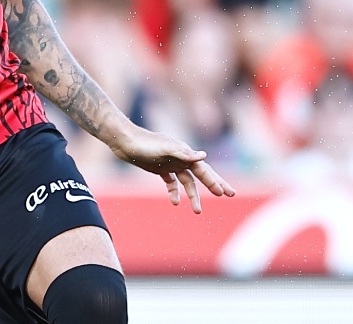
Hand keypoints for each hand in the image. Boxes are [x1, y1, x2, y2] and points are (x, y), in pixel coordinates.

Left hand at [109, 126, 235, 213]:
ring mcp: (170, 163)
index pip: (204, 169)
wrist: (124, 141)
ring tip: (197, 211)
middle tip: (229, 195)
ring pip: (186, 182)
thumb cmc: (144, 144)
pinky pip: (171, 182)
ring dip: (192, 195)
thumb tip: (204, 155)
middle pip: (201, 174)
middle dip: (214, 185)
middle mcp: (180, 157)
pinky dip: (174, 192)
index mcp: (184, 152)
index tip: (225, 193)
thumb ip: (183, 153)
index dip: (215, 181)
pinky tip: (174, 202)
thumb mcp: (164, 149)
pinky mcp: (159, 168)